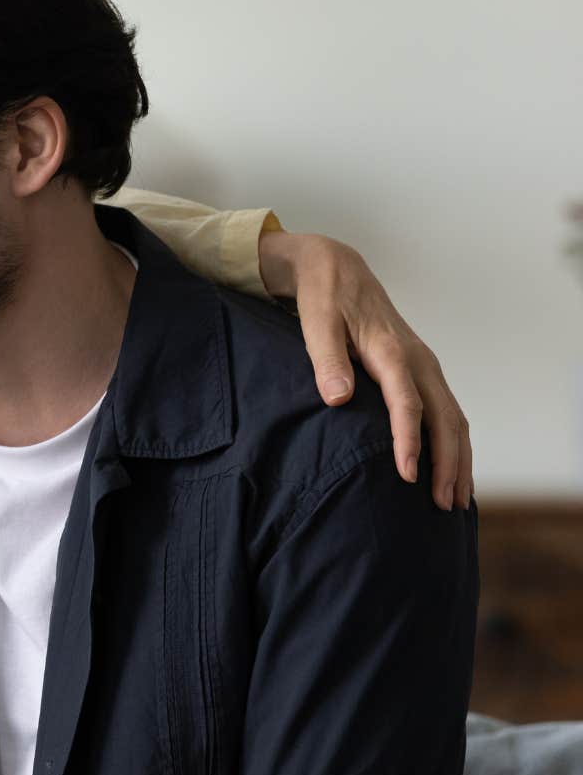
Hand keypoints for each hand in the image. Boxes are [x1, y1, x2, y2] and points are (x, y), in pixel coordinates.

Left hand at [259, 230, 472, 510]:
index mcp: (391, 350)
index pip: (406, 403)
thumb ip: (326, 360)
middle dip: (448, 463)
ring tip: (455, 501)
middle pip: (445, 417)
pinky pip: (448, 412)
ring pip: (454, 417)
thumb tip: (337, 398)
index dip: (408, 440)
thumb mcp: (316, 322)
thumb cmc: (323, 298)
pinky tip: (453, 471)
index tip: (406, 475)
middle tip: (444, 505)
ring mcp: (425, 366)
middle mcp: (417, 359)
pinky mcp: (423, 371)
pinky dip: (455, 443)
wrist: (337, 269)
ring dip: (459, 459)